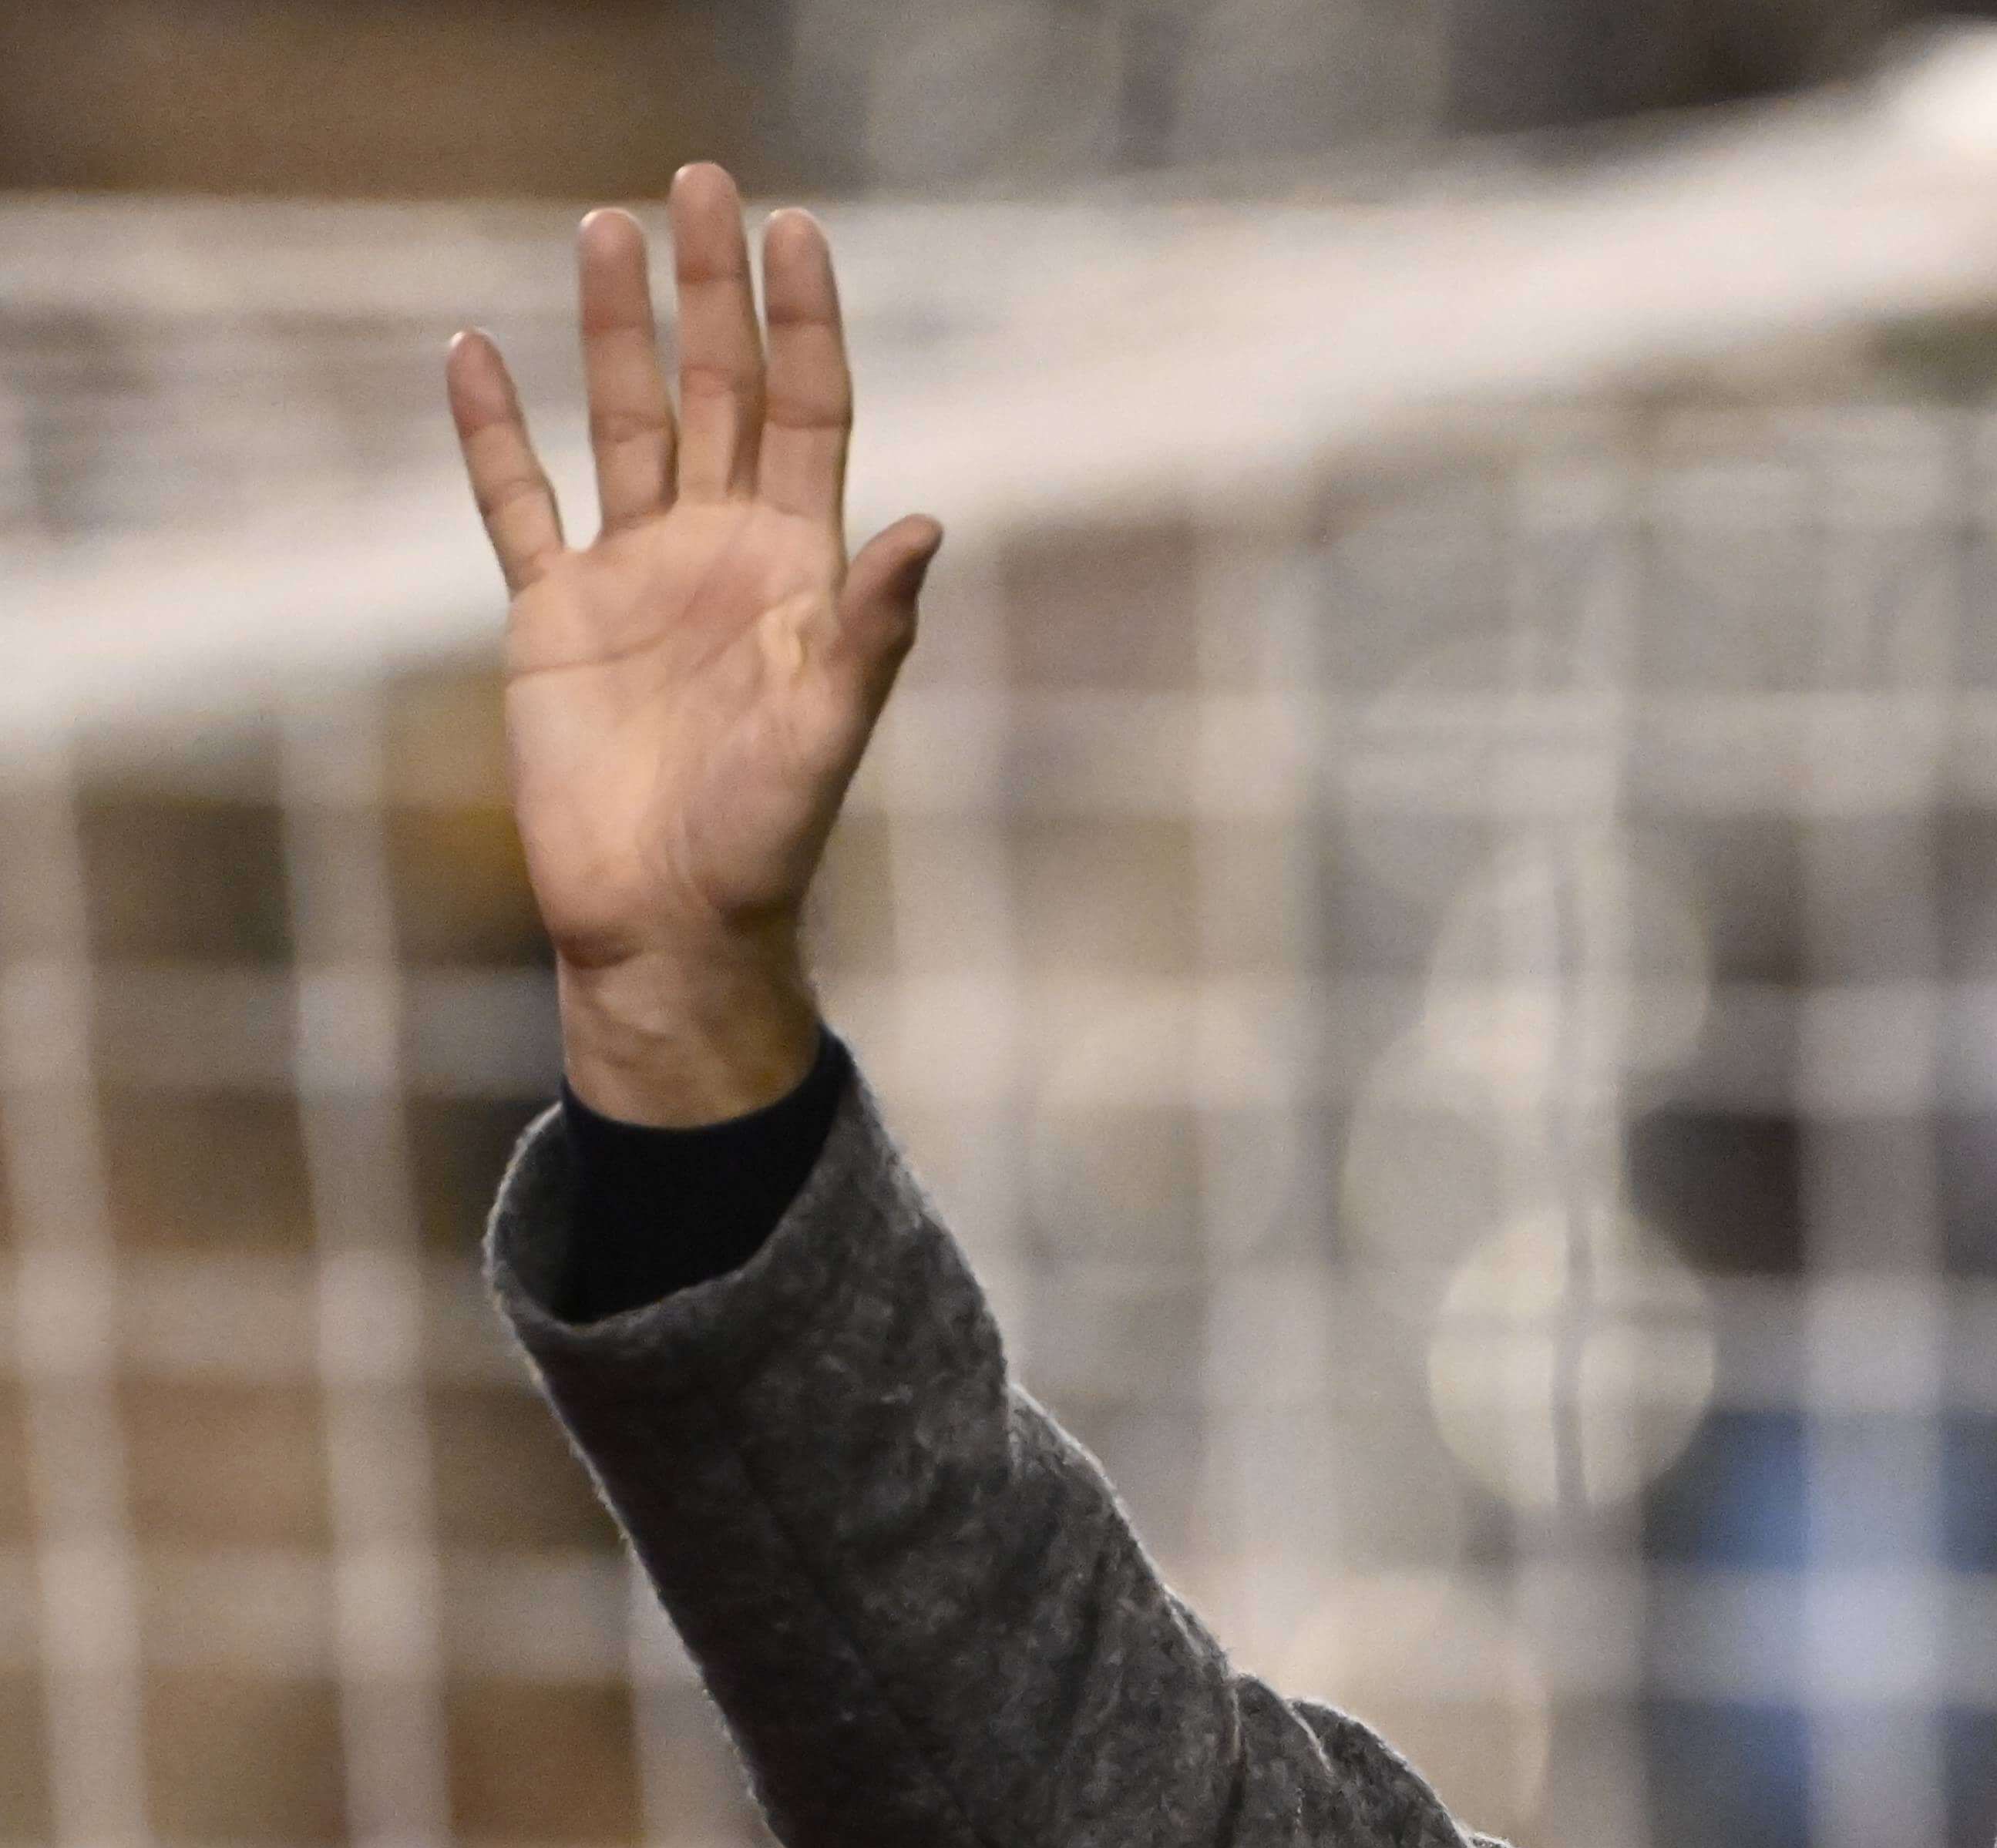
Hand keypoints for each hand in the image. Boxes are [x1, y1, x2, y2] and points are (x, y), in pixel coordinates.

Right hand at [444, 165, 939, 1123]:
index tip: (796, 229)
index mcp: (799, 570)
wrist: (669, 923)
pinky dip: (493, 432)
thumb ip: (872, 631)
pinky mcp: (551, 616)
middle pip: (721, 390)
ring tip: (605, 226)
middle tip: (700, 180)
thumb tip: (926, 527)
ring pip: (623, 421)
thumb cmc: (764, 842)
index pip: (811, 414)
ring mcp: (633, 577)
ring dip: (613, 330)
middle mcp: (719, 553)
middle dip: (711, 291)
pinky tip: (474, 351)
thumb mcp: (828, 732)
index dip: (805, 323)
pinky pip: (516, 502)